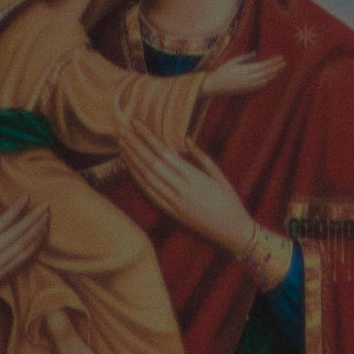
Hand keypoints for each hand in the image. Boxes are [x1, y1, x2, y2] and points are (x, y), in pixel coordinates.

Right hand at [0, 192, 45, 292]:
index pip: (0, 224)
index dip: (15, 211)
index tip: (27, 197)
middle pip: (16, 235)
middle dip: (33, 220)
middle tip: (46, 206)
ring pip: (22, 249)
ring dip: (36, 234)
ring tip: (46, 219)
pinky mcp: (1, 277)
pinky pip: (21, 262)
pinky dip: (33, 249)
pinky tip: (40, 238)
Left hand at [118, 127, 264, 265]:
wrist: (232, 231)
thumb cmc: (229, 202)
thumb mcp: (219, 176)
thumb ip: (201, 157)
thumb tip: (185, 140)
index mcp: (193, 176)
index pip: (163, 152)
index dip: (147, 136)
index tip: (135, 122)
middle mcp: (180, 188)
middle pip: (150, 162)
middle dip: (134, 144)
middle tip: (121, 129)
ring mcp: (174, 201)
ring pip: (147, 176)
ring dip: (132, 159)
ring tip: (121, 144)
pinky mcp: (171, 211)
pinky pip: (149, 192)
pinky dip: (138, 179)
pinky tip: (129, 168)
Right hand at [201, 55, 283, 98]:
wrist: (215, 86)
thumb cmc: (222, 71)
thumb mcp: (232, 62)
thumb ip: (244, 58)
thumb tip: (254, 53)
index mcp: (245, 69)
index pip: (263, 65)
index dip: (273, 62)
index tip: (280, 58)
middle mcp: (249, 78)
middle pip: (267, 72)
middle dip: (276, 67)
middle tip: (284, 62)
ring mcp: (249, 85)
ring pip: (265, 80)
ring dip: (274, 75)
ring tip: (280, 69)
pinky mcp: (247, 90)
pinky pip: (260, 86)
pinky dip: (267, 82)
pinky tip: (272, 78)